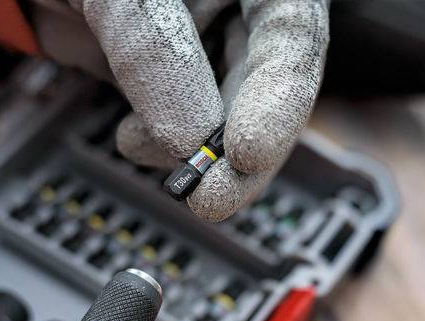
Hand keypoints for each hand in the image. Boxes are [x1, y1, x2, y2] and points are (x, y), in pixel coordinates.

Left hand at [69, 0, 330, 221]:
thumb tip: (190, 137)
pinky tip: (133, 139)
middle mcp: (237, 10)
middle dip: (238, 153)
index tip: (247, 153)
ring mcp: (203, 49)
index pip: (292, 36)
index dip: (279, 99)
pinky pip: (185, 129)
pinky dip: (162, 147)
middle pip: (269, 91)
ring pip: (227, 120)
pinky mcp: (170, 84)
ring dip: (194, 154)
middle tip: (213, 198)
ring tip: (139, 145)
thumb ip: (156, 52)